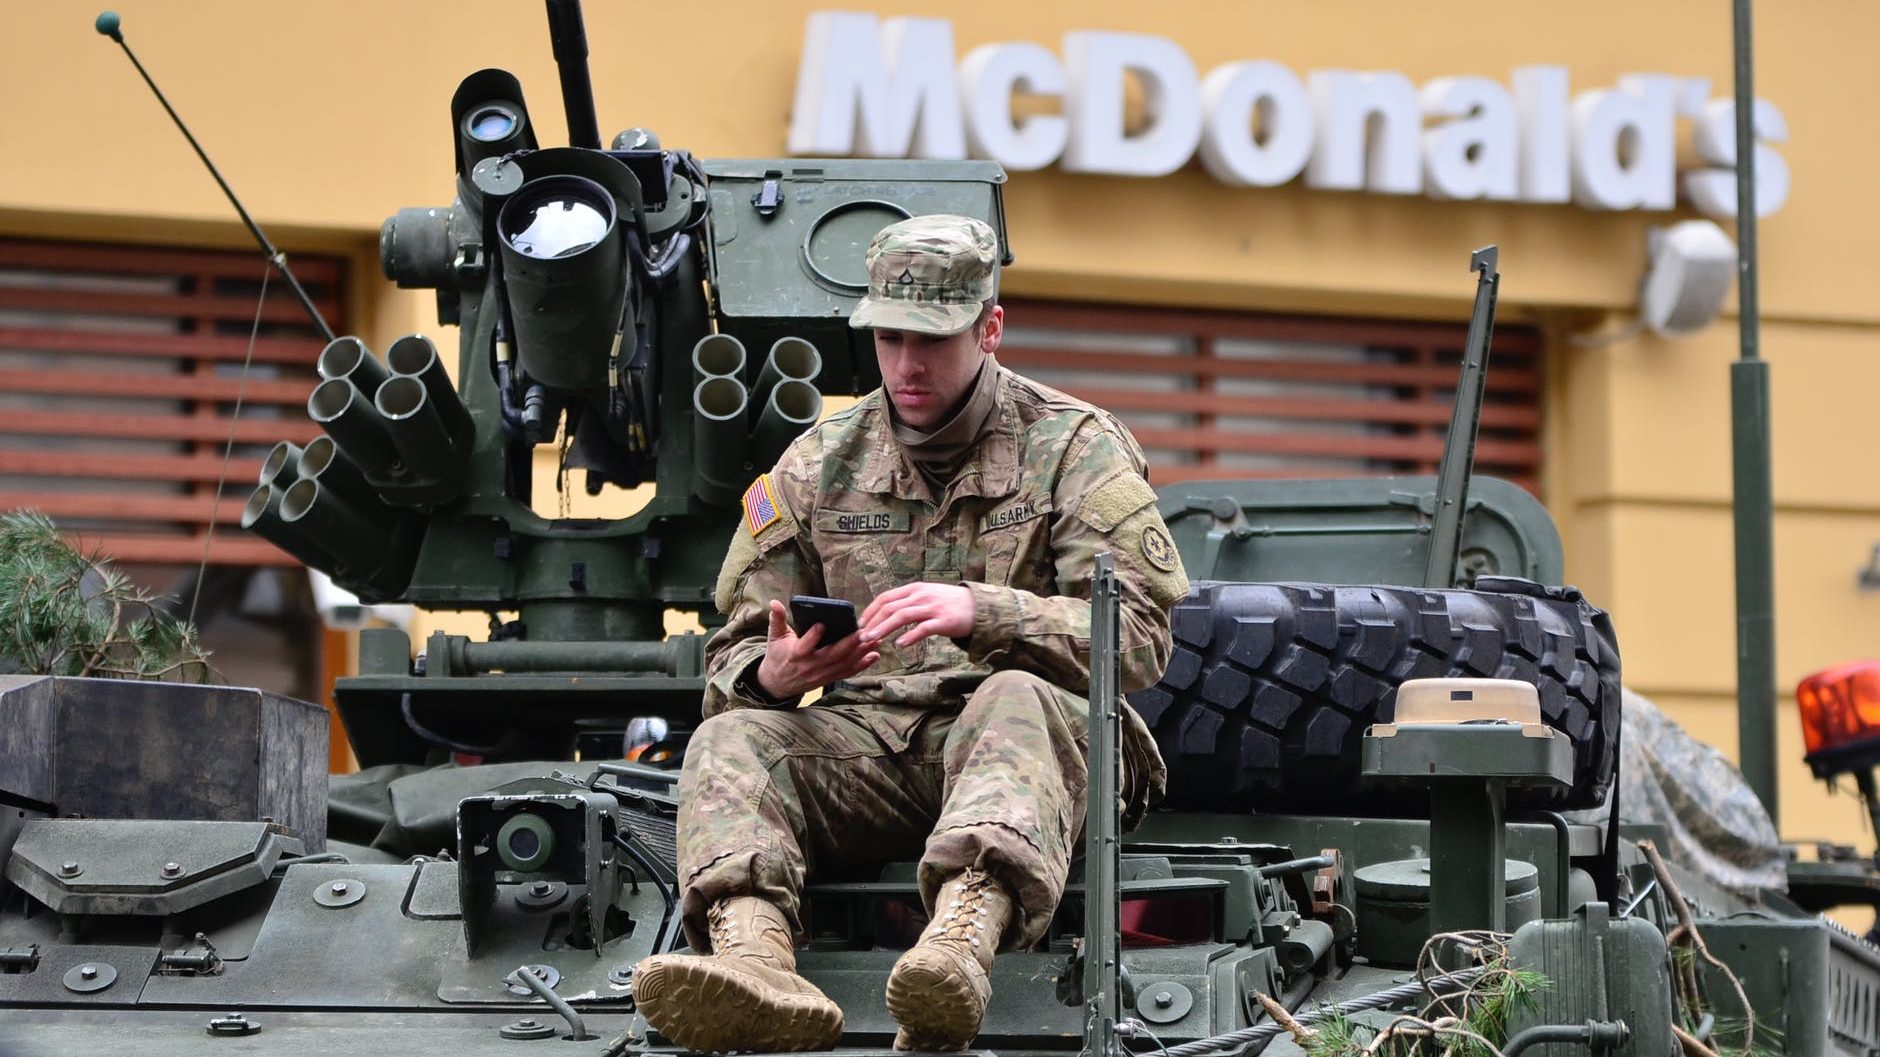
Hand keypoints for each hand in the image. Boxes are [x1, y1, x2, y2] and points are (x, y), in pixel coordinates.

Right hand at [755, 599, 878, 698]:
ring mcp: (821, 674)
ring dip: (861, 653)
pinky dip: (862, 665)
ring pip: (843, 664)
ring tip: (875, 639)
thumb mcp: (774, 637)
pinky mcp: (828, 679)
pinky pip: (847, 672)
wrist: (777, 684)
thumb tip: (774, 602)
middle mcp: (809, 666)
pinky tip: (874, 655)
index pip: (804, 646)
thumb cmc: (778, 656)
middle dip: (849, 644)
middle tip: (863, 631)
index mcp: (795, 655)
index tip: (821, 624)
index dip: (812, 637)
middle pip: (831, 656)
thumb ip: (776, 619)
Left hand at [859, 582, 973, 648]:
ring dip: (884, 628)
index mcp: (915, 589)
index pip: (885, 597)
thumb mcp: (927, 595)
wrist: (978, 607)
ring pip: (902, 616)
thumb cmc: (950, 603)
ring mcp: (932, 608)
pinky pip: (923, 629)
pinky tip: (900, 645)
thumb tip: (886, 613)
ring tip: (873, 640)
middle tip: (861, 636)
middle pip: (890, 607)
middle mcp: (921, 595)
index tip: (860, 624)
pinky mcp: (943, 621)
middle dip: (872, 622)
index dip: (870, 611)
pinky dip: (910, 637)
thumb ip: (909, 602)